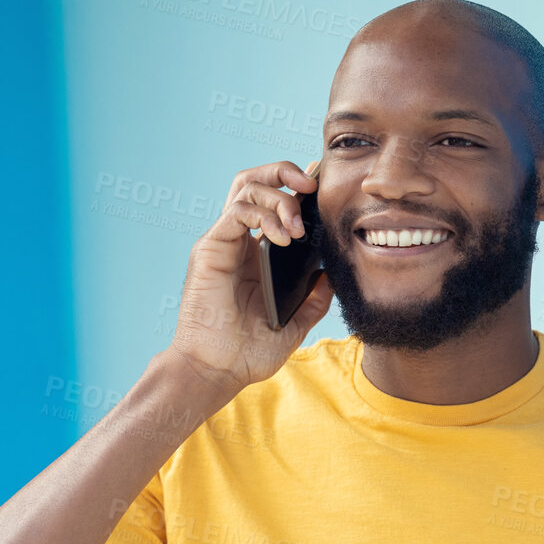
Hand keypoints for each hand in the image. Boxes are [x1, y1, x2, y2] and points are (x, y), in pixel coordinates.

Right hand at [168, 159, 334, 394]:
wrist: (216, 371)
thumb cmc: (247, 353)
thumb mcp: (294, 325)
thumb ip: (313, 300)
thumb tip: (333, 275)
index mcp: (254, 255)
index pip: (271, 202)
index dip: (295, 186)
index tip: (322, 187)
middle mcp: (236, 242)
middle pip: (255, 181)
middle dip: (285, 171)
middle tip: (312, 186)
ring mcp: (222, 242)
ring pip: (246, 186)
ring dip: (279, 195)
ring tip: (297, 226)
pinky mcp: (210, 248)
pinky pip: (237, 211)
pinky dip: (263, 214)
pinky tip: (281, 237)